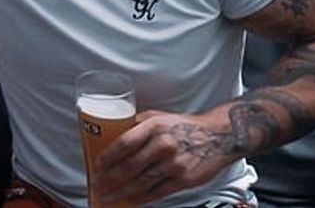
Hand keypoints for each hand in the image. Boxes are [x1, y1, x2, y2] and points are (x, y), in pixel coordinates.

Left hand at [94, 109, 237, 204]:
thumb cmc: (185, 126)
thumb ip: (137, 124)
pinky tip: (130, 199)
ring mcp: (174, 164)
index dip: (108, 157)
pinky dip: (141, 198)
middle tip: (98, 183)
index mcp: (154, 126)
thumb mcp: (159, 117)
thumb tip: (111, 133)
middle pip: (130, 166)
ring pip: (141, 182)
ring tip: (108, 195)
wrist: (218, 136)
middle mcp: (164, 144)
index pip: (124, 143)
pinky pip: (157, 192)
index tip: (97, 165)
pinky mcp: (183, 179)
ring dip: (121, 191)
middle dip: (109, 178)